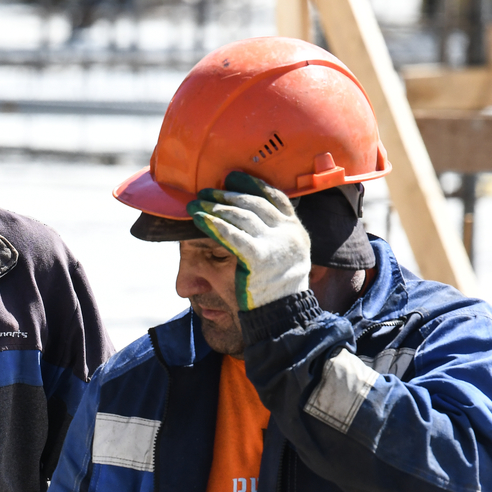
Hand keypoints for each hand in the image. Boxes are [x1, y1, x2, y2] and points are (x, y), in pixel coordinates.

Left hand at [188, 171, 310, 310]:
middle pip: (254, 204)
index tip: (232, 177)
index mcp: (295, 230)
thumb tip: (247, 218)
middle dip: (227, 196)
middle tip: (207, 191)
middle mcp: (288, 233)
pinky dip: (212, 224)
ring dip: (214, 208)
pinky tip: (197, 218)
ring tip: (196, 203)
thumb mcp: (285, 257)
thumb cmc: (276, 289)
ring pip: (240, 217)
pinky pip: (231, 235)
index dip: (252, 186)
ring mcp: (274, 244)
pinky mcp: (257, 257)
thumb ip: (273, 235)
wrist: (282, 314)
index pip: (275, 198)